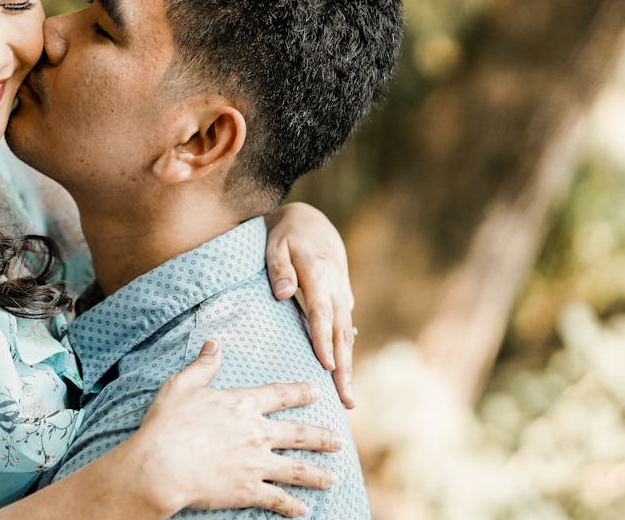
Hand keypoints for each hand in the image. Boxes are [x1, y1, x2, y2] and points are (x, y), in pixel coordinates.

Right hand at [133, 340, 341, 517]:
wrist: (162, 466)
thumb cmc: (168, 424)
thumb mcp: (182, 386)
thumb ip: (203, 365)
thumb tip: (214, 344)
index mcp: (242, 404)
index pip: (279, 395)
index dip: (300, 393)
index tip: (317, 393)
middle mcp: (257, 432)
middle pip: (298, 433)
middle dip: (321, 437)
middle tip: (339, 441)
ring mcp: (256, 463)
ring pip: (296, 469)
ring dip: (317, 474)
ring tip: (333, 478)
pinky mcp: (248, 490)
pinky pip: (277, 499)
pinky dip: (292, 505)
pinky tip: (303, 510)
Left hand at [265, 201, 355, 408]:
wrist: (313, 223)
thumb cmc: (288, 235)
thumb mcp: (276, 244)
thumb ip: (278, 268)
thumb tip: (281, 294)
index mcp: (319, 275)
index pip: (322, 313)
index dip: (324, 340)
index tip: (325, 366)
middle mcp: (337, 289)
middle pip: (341, 333)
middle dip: (344, 368)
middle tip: (346, 401)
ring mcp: (343, 296)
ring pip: (347, 336)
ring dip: (348, 367)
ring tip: (348, 400)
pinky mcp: (343, 301)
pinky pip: (345, 331)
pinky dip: (345, 354)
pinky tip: (342, 377)